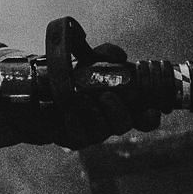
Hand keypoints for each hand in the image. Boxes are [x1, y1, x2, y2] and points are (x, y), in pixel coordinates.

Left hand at [38, 18, 162, 148]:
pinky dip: (74, 123)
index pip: (143, 118)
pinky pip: (78, 137)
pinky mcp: (72, 138)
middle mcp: (109, 121)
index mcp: (120, 105)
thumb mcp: (88, 60)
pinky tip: (68, 112)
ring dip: (95, 115)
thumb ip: (105, 54)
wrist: (41, 90)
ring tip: (83, 98)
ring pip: (102, 133)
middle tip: (106, 96)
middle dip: (119, 112)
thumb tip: (120, 56)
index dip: (150, 117)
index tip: (152, 110)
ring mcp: (91, 132)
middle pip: (124, 125)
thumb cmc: (71, 76)